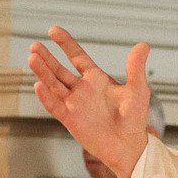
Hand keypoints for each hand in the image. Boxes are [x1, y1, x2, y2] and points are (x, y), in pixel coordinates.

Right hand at [28, 27, 151, 177]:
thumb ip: (135, 67)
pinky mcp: (70, 119)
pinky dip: (46, 96)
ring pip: (53, 85)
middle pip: (59, 70)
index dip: (66, 44)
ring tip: (32, 57)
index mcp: (96, 80)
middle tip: (34, 45)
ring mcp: (74, 104)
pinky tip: (38, 84)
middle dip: (47, 58)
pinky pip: (55, 106)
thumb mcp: (137, 89)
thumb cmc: (134, 119)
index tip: (53, 30)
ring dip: (43, 72)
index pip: (77, 57)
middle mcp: (82, 90)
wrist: (129, 146)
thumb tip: (144, 44)